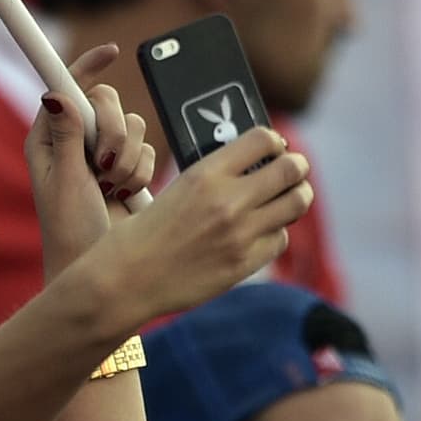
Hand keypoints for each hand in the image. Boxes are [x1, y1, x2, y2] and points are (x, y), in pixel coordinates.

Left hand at [24, 45, 153, 277]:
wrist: (95, 266)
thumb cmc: (69, 231)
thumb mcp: (65, 181)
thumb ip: (66, 137)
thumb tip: (55, 92)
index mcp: (49, 141)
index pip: (66, 90)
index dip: (86, 67)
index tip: (110, 53)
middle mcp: (76, 143)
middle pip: (107, 103)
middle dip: (113, 130)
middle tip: (105, 164)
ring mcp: (104, 156)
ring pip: (132, 126)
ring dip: (126, 159)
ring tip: (110, 188)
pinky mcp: (128, 170)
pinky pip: (147, 150)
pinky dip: (139, 172)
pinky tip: (124, 195)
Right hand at [95, 127, 310, 322]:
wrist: (124, 281)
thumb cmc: (142, 235)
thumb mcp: (176, 191)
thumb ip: (214, 177)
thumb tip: (254, 166)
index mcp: (204, 175)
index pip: (263, 139)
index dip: (274, 142)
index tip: (273, 149)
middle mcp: (227, 201)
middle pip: (292, 169)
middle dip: (296, 167)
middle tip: (291, 172)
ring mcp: (239, 235)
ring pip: (297, 202)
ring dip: (295, 197)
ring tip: (285, 200)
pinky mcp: (243, 264)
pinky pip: (279, 239)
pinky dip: (273, 233)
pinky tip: (256, 235)